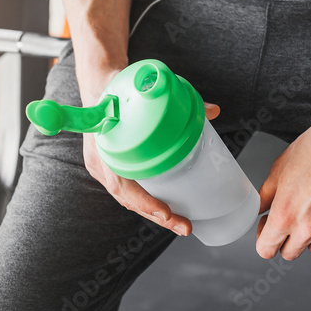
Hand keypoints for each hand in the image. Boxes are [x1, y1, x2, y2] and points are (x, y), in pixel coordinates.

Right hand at [77, 62, 219, 235]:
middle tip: (185, 226)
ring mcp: (106, 168)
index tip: (164, 212)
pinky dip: (148, 202)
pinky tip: (169, 210)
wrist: (98, 83)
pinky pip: (131, 190)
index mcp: (102, 148)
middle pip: (128, 200)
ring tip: (182, 224)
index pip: (120, 184)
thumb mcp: (140, 87)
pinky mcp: (113, 168)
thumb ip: (175, 97)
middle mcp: (102, 164)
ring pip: (130, 199)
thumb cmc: (116, 87)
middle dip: (157, 216)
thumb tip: (213, 110)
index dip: (142, 201)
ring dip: (155, 214)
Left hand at [255, 109, 310, 259]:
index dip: (264, 241)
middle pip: (290, 254)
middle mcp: (309, 227)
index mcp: (285, 214)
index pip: (266, 250)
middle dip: (287, 239)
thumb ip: (265, 197)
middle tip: (293, 217)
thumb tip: (259, 212)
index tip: (268, 232)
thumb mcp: (279, 169)